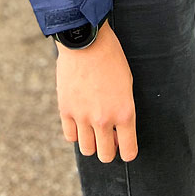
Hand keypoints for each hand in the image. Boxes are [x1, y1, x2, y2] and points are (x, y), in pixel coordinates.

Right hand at [55, 20, 137, 162]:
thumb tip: (117, 130)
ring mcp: (83, 116)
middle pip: (105, 155)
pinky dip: (76, 132)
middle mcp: (103, 119)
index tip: (125, 147)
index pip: (128, 151)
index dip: (127, 151)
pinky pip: (70, 136)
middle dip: (109, 149)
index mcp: (124, 112)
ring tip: (93, 128)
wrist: (85, 40)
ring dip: (92, 142)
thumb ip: (122, 109)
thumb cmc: (110, 57)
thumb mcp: (126, 83)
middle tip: (109, 137)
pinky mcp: (66, 110)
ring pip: (87, 149)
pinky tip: (80, 121)